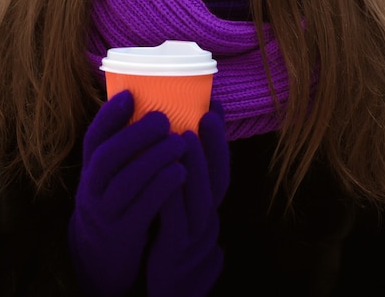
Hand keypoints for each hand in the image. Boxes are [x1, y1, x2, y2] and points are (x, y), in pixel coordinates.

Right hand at [69, 90, 185, 296]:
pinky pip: (140, 210)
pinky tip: (180, 172)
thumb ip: (130, 143)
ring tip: (178, 143)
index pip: (94, 137)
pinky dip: (161, 188)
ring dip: (152, 160)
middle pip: (107, 158)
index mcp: (92, 165)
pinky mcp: (123, 233)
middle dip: (135, 135)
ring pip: (124, 183)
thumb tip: (164, 101)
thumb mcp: (116, 171)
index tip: (129, 95)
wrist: (104, 254)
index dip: (109, 116)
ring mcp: (105, 211)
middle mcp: (93, 186)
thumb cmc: (121, 196)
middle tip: (163, 119)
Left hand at [147, 101, 229, 296]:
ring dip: (195, 166)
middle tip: (205, 114)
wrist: (169, 288)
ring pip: (199, 197)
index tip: (215, 105)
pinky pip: (174, 220)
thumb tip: (178, 127)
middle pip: (217, 179)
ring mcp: (193, 234)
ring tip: (183, 135)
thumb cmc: (173, 235)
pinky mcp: (174, 249)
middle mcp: (207, 216)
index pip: (222, 167)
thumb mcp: (185, 204)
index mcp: (208, 203)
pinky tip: (162, 174)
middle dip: (213, 145)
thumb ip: (185, 173)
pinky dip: (170, 195)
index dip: (221, 138)